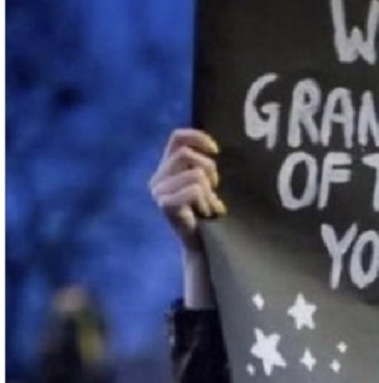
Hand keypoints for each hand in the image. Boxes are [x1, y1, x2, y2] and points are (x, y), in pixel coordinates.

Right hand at [149, 128, 225, 251]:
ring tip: (209, 206)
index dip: (198, 137)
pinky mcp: (165, 205)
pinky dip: (206, 202)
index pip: (177, 138)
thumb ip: (201, 165)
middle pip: (186, 154)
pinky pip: (194, 190)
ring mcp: (158, 192)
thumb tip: (212, 147)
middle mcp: (157, 178)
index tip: (216, 151)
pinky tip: (205, 213)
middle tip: (214, 188)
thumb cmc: (207, 213)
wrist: (201, 244)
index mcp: (165, 168)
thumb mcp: (205, 184)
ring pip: (194, 174)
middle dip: (208, 169)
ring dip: (209, 192)